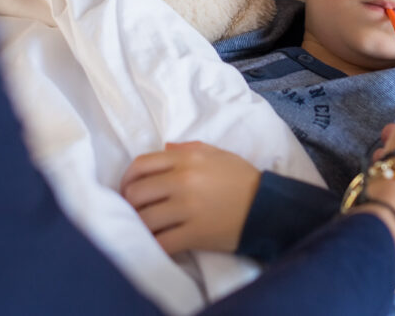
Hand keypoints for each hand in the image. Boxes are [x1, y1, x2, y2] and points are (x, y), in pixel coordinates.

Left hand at [119, 141, 261, 254]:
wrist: (268, 206)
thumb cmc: (242, 178)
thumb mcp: (217, 154)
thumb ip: (188, 149)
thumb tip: (164, 148)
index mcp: (187, 159)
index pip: (141, 164)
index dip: (127, 179)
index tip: (127, 189)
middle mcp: (183, 181)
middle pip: (137, 193)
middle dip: (129, 204)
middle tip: (134, 212)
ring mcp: (188, 208)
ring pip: (145, 219)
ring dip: (139, 226)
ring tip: (144, 229)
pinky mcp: (195, 234)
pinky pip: (162, 242)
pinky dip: (154, 245)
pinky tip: (156, 244)